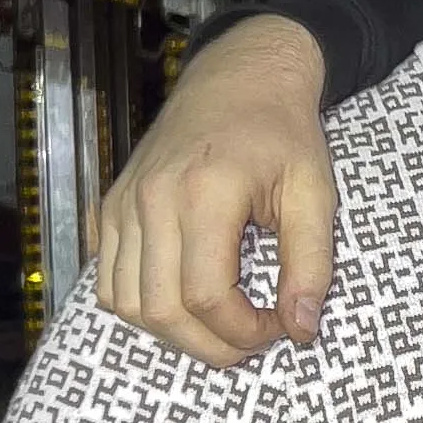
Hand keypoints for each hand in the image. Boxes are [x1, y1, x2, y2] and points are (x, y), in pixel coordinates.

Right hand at [101, 17, 336, 363]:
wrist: (240, 76)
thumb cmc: (282, 133)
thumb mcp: (315, 192)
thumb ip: (312, 264)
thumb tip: (301, 329)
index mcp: (204, 194)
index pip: (206, 297)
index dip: (244, 331)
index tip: (279, 327)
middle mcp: (152, 201)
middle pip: (160, 311)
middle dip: (210, 345)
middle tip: (252, 339)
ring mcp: (123, 204)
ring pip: (124, 304)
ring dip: (172, 333)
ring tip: (220, 324)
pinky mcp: (111, 207)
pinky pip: (107, 280)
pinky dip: (140, 305)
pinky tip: (184, 297)